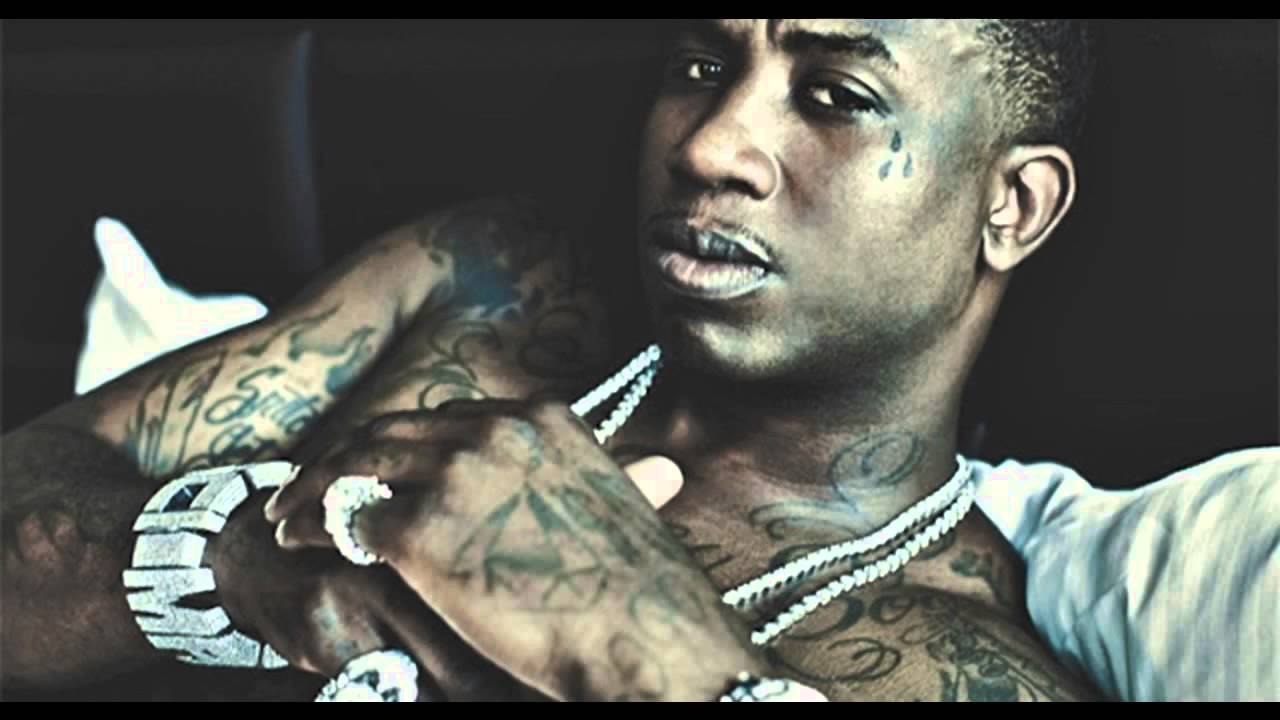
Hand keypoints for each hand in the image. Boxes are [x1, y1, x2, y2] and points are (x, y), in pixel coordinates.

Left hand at [265, 399, 767, 700]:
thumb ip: (614, 477)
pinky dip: (320, 532)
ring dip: (315, 490)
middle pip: (393, 432)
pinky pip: (352, 522)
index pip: (445, 419)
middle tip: (306, 490)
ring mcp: (456, 476)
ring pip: (359, 465)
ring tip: (286, 518)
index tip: (372, 468)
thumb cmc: (641, 589)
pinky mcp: (423, 531)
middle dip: (344, 459)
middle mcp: (496, 430)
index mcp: (544, 419)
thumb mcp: (628, 506)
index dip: (399, 445)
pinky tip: (304, 548)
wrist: (647, 637)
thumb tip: (659, 473)